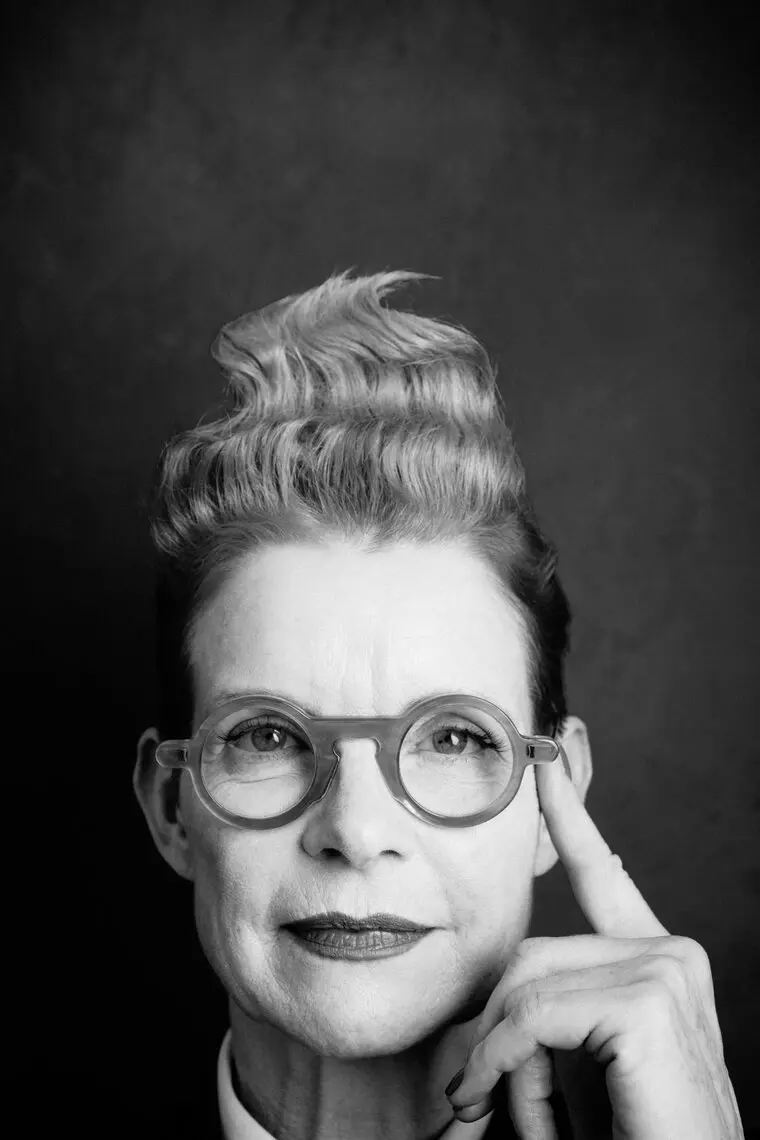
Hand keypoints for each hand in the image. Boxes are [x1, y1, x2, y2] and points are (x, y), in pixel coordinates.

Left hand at [445, 751, 743, 1138]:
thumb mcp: (573, 1071)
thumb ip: (539, 1022)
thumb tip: (485, 1013)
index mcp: (655, 963)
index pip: (603, 876)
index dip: (568, 819)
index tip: (544, 764)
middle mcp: (670, 955)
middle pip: (533, 949)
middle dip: (492, 1023)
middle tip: (473, 1093)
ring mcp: (666, 972)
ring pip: (528, 983)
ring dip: (494, 1054)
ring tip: (488, 1108)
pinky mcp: (650, 1002)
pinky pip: (534, 1015)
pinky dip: (499, 1062)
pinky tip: (494, 1100)